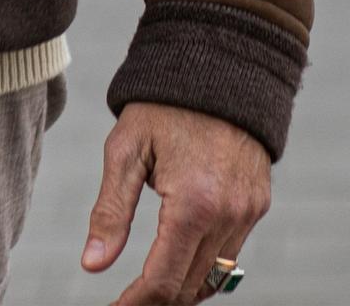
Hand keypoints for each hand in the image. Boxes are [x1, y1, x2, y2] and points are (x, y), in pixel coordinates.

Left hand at [80, 101, 270, 304]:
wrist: (217, 67)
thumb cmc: (161, 104)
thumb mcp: (125, 149)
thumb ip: (110, 210)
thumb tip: (92, 264)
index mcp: (193, 204)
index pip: (163, 279)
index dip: (135, 303)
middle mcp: (228, 215)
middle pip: (190, 287)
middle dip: (156, 301)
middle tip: (125, 302)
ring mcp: (248, 212)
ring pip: (214, 277)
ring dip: (181, 290)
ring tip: (146, 290)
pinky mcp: (257, 205)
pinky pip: (231, 255)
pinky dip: (205, 268)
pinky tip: (178, 264)